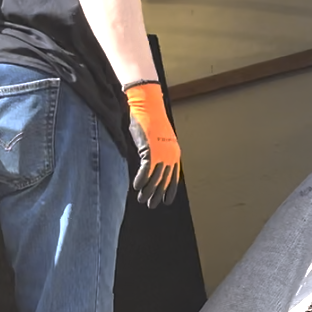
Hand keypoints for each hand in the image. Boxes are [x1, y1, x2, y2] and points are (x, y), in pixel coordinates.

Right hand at [123, 81, 180, 207]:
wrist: (147, 106)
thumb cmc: (150, 120)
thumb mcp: (156, 139)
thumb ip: (156, 153)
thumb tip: (150, 164)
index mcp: (174, 154)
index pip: (174, 177)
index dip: (169, 190)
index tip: (166, 202)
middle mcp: (170, 156)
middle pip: (164, 181)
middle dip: (157, 195)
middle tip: (151, 205)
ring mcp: (161, 153)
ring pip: (155, 178)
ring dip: (148, 191)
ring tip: (142, 200)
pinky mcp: (150, 150)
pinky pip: (146, 170)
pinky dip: (141, 180)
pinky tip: (136, 187)